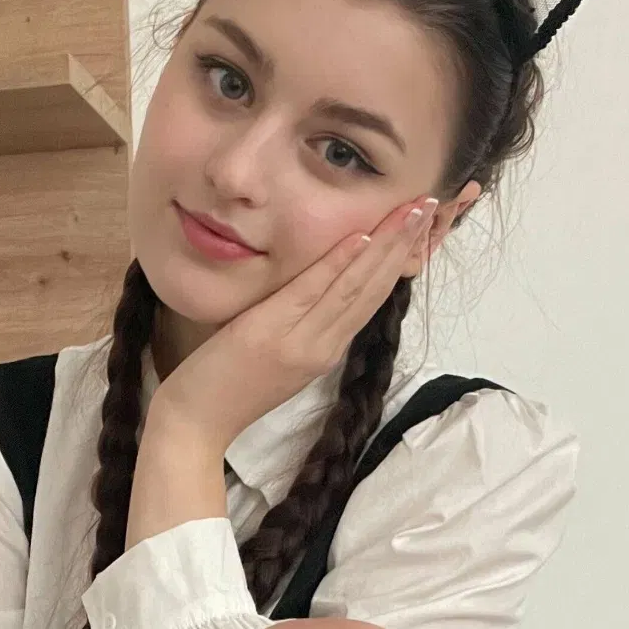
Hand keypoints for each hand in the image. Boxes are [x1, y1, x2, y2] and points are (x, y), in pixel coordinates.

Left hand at [152, 194, 441, 453]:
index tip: (420, 226)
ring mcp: (301, 342)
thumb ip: (303, 326)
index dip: (399, 261)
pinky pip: (311, 292)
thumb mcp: (279, 357)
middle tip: (431, 204)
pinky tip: (361, 237)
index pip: (372, 298)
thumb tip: (323, 291)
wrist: (197, 424)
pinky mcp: (271, 334)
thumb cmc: (228, 388)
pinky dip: (339, 264)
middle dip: (404, 245)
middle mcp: (323, 346)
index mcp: (326, 349)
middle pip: (374, 289)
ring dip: (386, 246)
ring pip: (354, 287)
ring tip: (412, 212)